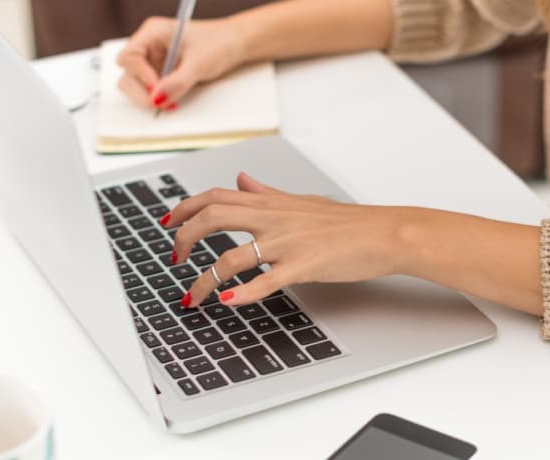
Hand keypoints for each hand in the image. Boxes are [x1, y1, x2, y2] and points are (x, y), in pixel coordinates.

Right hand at [116, 17, 250, 110]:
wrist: (235, 45)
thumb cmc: (219, 42)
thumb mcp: (199, 63)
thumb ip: (177, 82)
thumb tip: (157, 99)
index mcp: (152, 32)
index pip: (130, 55)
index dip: (140, 74)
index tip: (156, 88)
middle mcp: (148, 46)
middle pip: (127, 72)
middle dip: (140, 90)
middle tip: (159, 104)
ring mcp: (153, 61)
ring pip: (134, 84)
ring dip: (147, 97)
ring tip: (169, 104)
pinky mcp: (160, 75)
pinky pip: (149, 90)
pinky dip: (157, 99)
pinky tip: (172, 102)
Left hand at [163, 173, 415, 307]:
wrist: (382, 233)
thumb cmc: (346, 222)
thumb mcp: (300, 201)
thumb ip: (266, 194)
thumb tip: (241, 180)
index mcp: (270, 204)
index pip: (215, 197)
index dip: (185, 208)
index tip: (168, 222)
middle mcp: (272, 219)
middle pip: (212, 218)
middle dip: (184, 238)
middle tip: (174, 260)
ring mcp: (286, 243)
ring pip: (231, 257)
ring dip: (203, 280)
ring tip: (191, 297)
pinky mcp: (302, 266)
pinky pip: (265, 281)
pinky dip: (241, 293)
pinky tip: (226, 302)